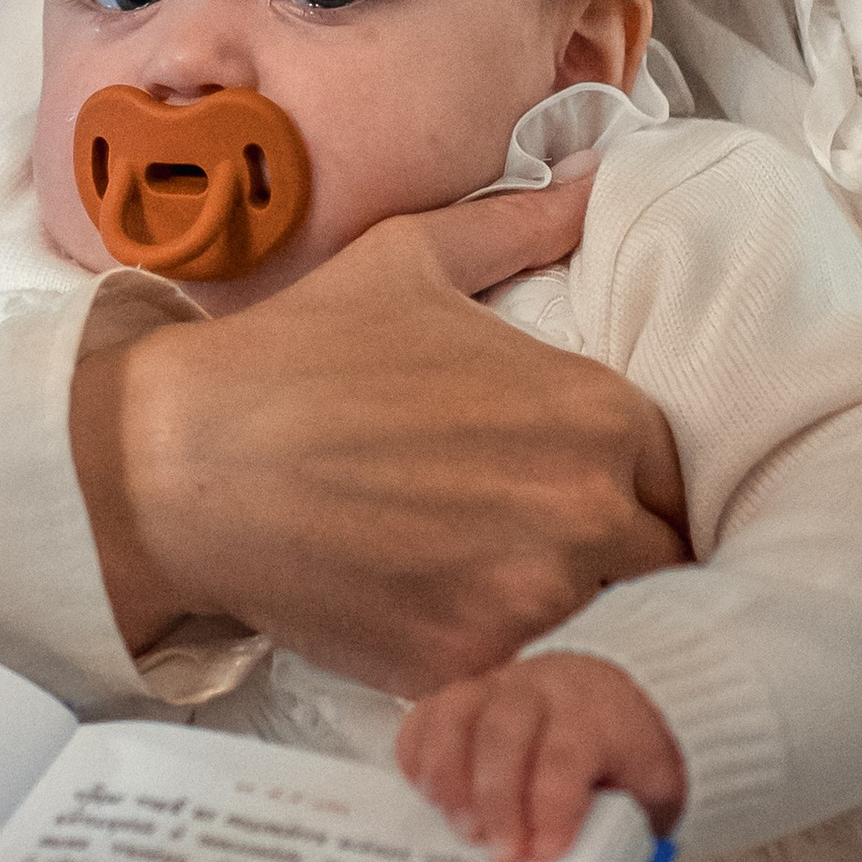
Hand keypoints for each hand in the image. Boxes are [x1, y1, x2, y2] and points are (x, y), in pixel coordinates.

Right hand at [71, 183, 687, 696]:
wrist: (181, 463)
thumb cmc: (297, 354)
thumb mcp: (414, 261)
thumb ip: (522, 224)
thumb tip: (596, 178)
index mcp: (593, 411)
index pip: (679, 473)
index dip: (643, 487)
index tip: (597, 494)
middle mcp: (584, 506)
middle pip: (665, 560)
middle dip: (627, 560)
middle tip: (558, 556)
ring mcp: (531, 595)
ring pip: (614, 627)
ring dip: (582, 620)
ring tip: (520, 605)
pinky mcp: (470, 665)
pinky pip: (536, 683)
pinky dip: (515, 671)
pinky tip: (464, 640)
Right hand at [400, 652, 686, 861]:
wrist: (606, 695)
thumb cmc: (623, 754)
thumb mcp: (649, 790)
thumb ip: (625, 825)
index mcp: (598, 713)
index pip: (566, 752)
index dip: (551, 805)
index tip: (543, 854)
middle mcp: (544, 689)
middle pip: (506, 732)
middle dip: (497, 801)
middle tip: (499, 856)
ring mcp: (497, 685)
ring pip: (458, 713)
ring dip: (451, 778)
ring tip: (461, 828)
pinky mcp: (463, 694)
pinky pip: (427, 714)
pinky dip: (419, 757)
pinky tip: (431, 798)